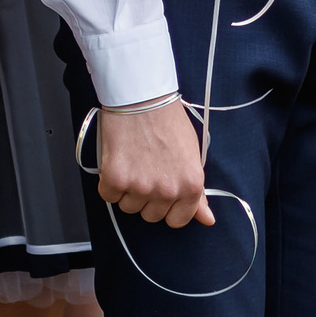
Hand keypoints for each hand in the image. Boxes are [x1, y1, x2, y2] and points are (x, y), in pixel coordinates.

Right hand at [97, 100, 214, 228]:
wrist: (142, 96)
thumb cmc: (167, 120)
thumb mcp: (191, 155)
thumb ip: (196, 192)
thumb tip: (207, 220)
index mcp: (191, 186)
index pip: (177, 220)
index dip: (167, 206)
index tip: (161, 192)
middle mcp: (168, 190)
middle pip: (150, 215)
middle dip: (146, 197)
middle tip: (145, 169)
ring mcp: (141, 186)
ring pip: (128, 206)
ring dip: (127, 190)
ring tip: (132, 161)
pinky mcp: (116, 179)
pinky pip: (108, 195)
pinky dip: (109, 182)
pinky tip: (117, 161)